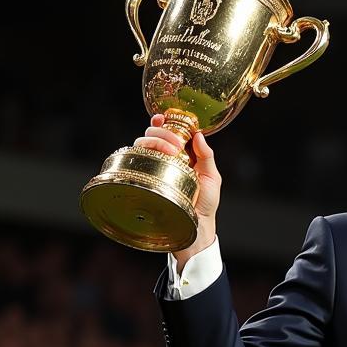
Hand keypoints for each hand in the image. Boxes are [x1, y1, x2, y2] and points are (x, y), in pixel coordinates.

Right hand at [133, 114, 220, 266]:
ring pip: (141, 144)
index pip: (167, 131)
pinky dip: (139, 154)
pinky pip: (134, 161)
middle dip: (161, 132)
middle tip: (175, 144)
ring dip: (154, 141)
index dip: (163, 121)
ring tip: (170, 152)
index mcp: (181, 154)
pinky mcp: (145, 180)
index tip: (165, 118)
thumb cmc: (205, 204)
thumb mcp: (212, 178)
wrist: (196, 228)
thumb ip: (207, 156)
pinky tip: (149, 156)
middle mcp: (164, 159)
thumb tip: (199, 134)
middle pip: (152, 134)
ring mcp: (153, 169)